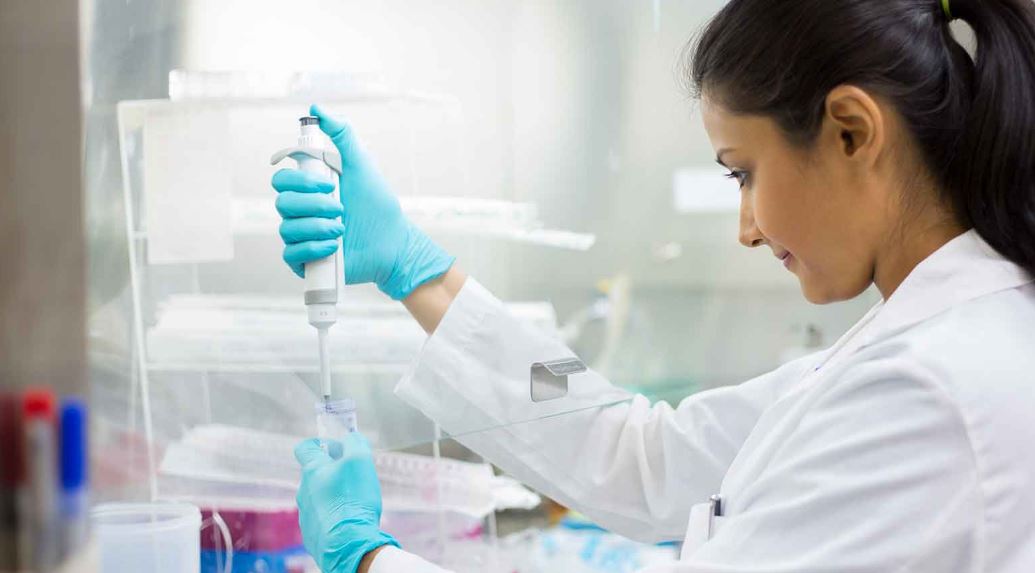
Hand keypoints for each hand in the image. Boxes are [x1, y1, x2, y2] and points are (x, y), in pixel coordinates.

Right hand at [273, 104, 454, 299]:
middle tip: (341, 208)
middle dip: (314, 204)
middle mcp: (300, 211)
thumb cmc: (377, 206)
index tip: (330, 182)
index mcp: (308, 188)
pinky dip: (314, 248)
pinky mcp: (304, 261)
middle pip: (282, 202)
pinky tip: (334, 247)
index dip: (301, 180)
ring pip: (287, 227)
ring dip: (318, 226)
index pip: (282, 178)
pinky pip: (291, 254)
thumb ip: (342, 135)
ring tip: (342, 228)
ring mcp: (300, 236)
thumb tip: (318, 108)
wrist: (393, 244)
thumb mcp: (361, 165)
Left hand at [294, 433, 398, 572]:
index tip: (338, 448)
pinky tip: (350, 521)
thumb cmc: (353, 499)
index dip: (320, 443)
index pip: (305, 447)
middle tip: (355, 477)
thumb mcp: (360, 461)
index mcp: (312, 471)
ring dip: (335, 496)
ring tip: (355, 502)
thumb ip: (354, 443)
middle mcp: (303, 491)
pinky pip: (322, 519)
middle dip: (334, 472)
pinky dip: (334, 517)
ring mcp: (306, 514)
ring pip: (319, 497)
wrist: (348, 544)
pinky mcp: (312, 534)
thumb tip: (351, 437)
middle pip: (316, 474)